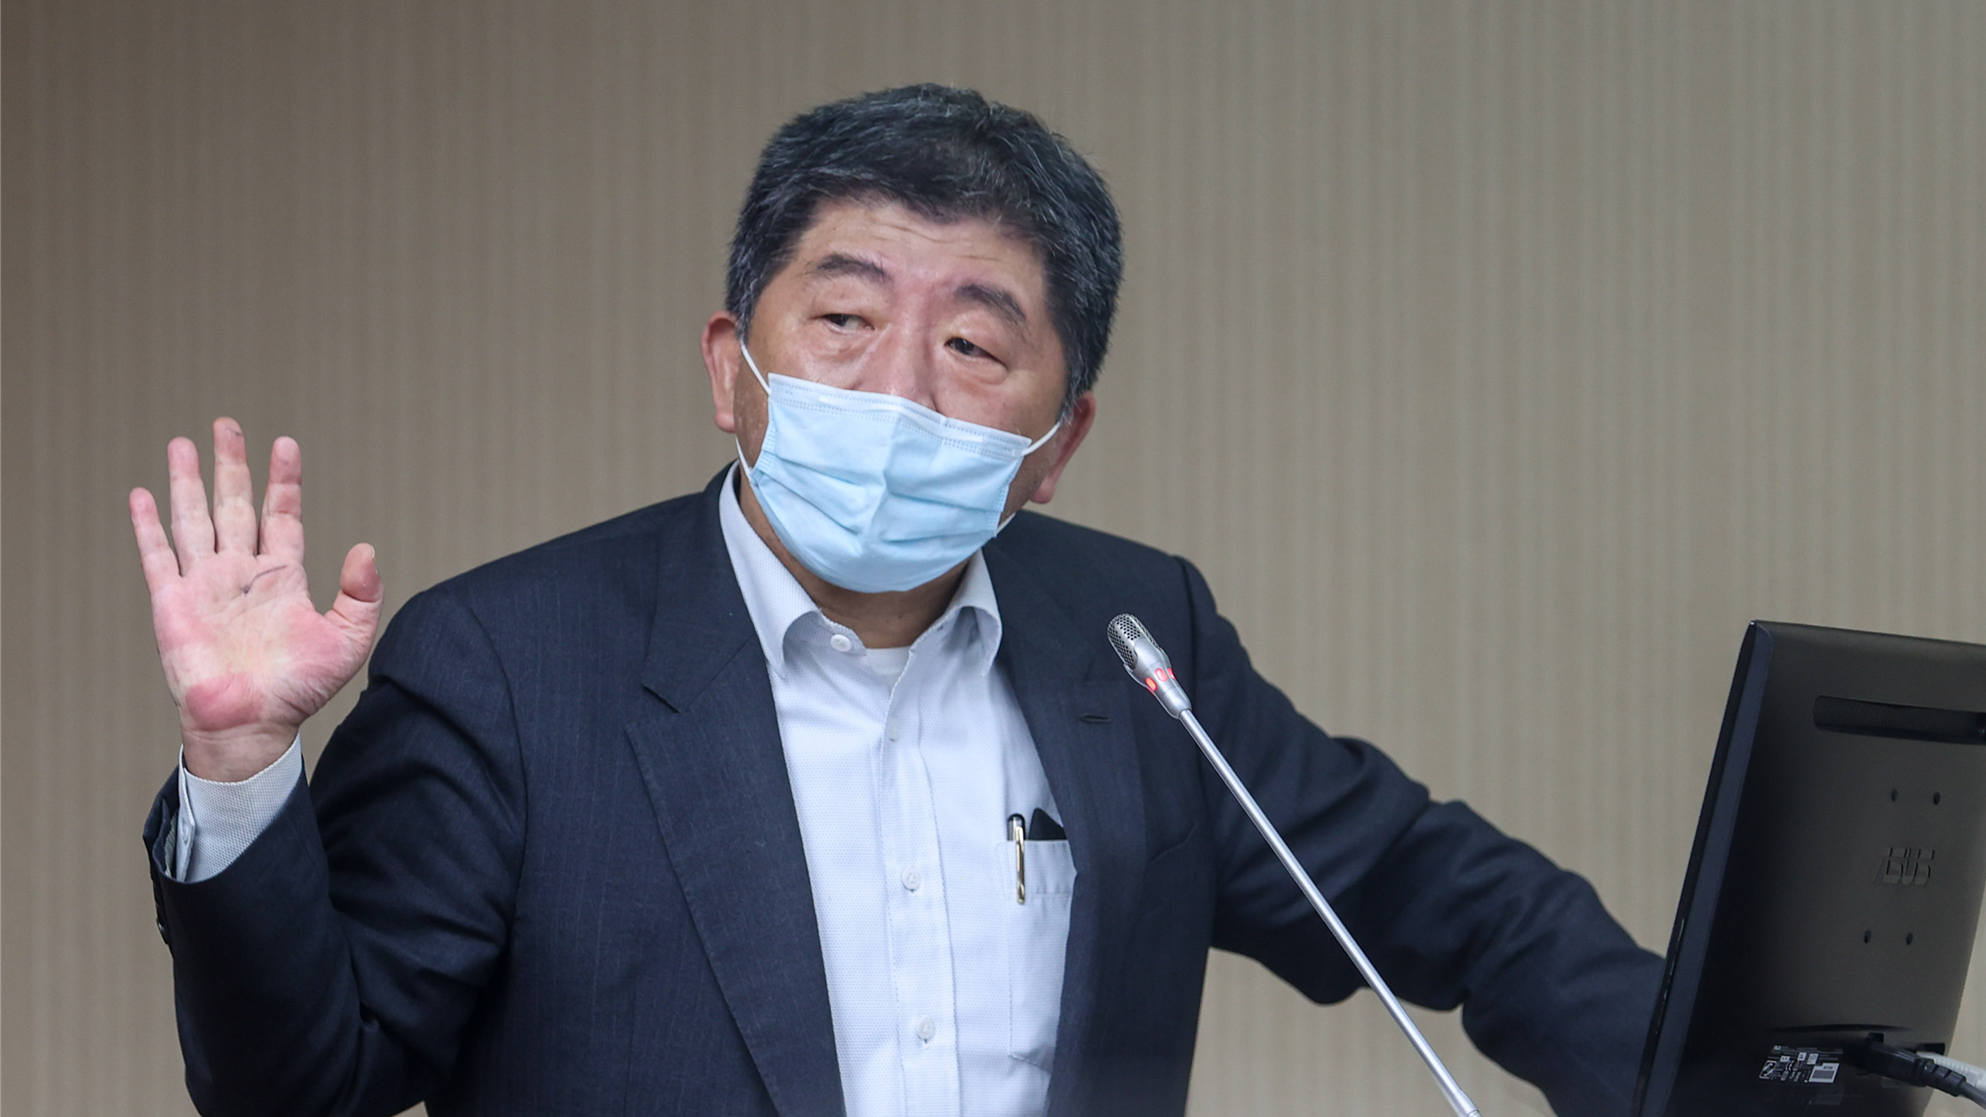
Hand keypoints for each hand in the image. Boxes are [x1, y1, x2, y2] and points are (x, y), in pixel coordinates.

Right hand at [130, 418, 381, 780]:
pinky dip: (148, 525)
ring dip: (187, 482)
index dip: (284, 481)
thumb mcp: (347, 641)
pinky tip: (142, 493)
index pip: (282, 516)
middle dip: (231, 465)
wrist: (251, 725)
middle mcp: (242, 573)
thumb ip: (361, 595)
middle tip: (226, 425)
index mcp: (282, 578)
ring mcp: (205, 585)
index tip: (286, 445)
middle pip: (235, 505)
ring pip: (194, 519)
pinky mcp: (173, 603)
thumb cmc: (297, 689)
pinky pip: (158, 555)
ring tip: (183, 443)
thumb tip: (367, 548)